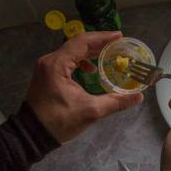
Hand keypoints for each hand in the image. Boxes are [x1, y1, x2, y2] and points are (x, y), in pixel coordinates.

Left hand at [27, 31, 143, 142]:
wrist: (32, 134)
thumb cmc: (59, 121)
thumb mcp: (91, 111)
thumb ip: (116, 102)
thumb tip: (138, 97)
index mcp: (58, 64)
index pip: (82, 42)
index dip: (102, 38)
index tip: (119, 36)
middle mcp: (50, 61)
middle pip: (77, 45)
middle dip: (98, 44)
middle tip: (118, 45)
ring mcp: (47, 68)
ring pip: (72, 52)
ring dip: (90, 52)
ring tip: (108, 55)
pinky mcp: (47, 76)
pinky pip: (67, 61)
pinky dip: (81, 61)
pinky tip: (91, 70)